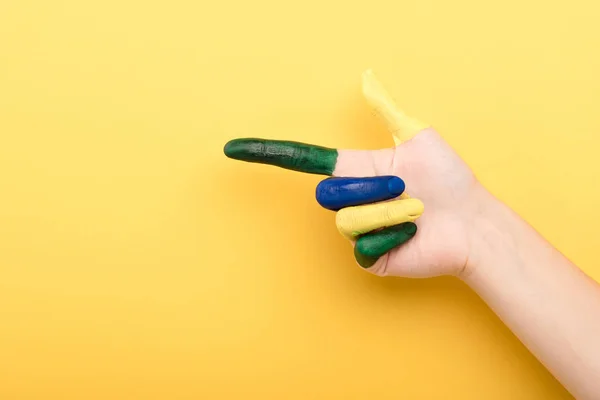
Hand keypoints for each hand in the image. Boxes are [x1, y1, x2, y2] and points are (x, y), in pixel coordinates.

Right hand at [224, 70, 482, 277]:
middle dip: (373, 186)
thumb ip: (386, 109)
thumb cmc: (449, 180)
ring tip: (417, 212)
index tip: (233, 148)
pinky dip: (394, 235)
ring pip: (346, 218)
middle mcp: (349, 199)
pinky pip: (362, 245)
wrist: (473, 223)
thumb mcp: (417, 136)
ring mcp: (355, 231)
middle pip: (328, 192)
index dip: (268, 154)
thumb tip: (366, 76)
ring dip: (390, 209)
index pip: (303, 160)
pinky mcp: (366, 257)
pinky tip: (412, 236)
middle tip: (408, 188)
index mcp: (354, 170)